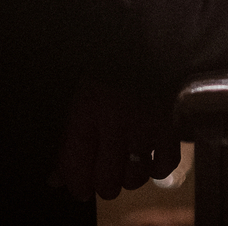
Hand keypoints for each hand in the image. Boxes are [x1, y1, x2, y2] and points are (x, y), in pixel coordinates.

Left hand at [50, 80, 182, 201]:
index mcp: (86, 109)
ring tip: (126, 164)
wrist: (148, 40)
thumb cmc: (106, 71)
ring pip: (135, 179)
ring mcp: (146, 124)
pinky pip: (165, 165)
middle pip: (107, 182)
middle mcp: (116, 120)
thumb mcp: (79, 100)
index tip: (79, 188)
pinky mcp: (171, 124)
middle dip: (103, 184)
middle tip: (105, 175)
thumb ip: (68, 142)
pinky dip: (157, 169)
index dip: (75, 185)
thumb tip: (56, 181)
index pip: (75, 166)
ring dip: (129, 178)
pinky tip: (149, 159)